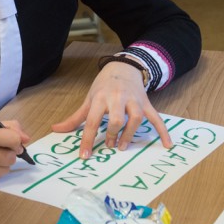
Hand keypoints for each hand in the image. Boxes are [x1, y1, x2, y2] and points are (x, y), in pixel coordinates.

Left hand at [50, 61, 173, 159]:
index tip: (84, 155)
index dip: (87, 139)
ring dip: (129, 134)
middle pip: (115, 118)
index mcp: (100, 98)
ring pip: (135, 117)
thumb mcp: (88, 99)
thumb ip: (75, 117)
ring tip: (122, 146)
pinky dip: (163, 131)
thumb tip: (56, 130)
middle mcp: (117, 98)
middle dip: (111, 133)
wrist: (123, 67)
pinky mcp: (146, 103)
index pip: (91, 121)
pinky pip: (156, 117)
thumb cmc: (103, 86)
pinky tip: (167, 144)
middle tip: (107, 145)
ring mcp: (134, 100)